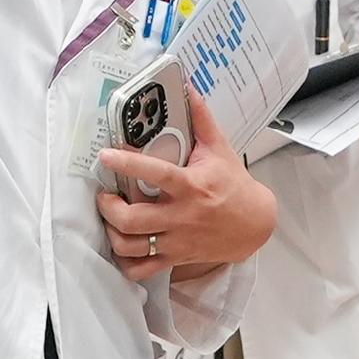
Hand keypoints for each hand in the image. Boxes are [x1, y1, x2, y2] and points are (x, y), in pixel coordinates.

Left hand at [99, 88, 275, 278]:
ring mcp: (178, 241)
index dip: (127, 165)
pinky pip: (143, 270)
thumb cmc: (234, 185)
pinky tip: (121, 246)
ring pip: (132, 246)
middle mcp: (182, 216)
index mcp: (192, 186)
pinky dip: (125, 262)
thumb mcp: (220, 150)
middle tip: (104, 194)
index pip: (155, 175)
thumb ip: (201, 120)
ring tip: (110, 217)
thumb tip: (187, 89)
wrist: (255, 224)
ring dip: (113, 233)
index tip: (105, 155)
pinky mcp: (176, 258)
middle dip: (109, 207)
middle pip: (133, 219)